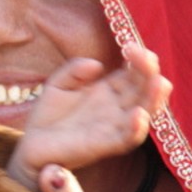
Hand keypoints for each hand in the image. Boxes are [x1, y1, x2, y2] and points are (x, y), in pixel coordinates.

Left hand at [8, 44, 171, 189]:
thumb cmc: (49, 114)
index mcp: (110, 90)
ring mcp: (113, 127)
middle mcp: (117, 108)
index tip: (130, 45)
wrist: (32, 145)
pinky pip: (126, 139)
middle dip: (150, 74)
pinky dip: (136, 129)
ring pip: (143, 113)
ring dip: (153, 99)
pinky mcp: (103, 146)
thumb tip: (97, 65)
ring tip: (159, 83)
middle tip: (147, 58)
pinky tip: (139, 114)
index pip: (133, 72)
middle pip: (144, 89)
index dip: (138, 59)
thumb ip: (73, 70)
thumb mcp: (58, 84)